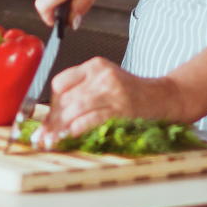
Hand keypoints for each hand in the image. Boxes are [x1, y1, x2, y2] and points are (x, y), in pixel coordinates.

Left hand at [37, 58, 187, 146]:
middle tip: (42, 137)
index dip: (50, 104)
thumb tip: (52, 117)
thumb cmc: (132, 94)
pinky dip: (76, 131)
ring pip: (75, 110)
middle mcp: (102, 75)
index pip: (60, 82)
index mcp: (95, 66)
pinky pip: (91, 120)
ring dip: (60, 128)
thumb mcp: (105, 82)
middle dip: (51, 121)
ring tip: (51, 141)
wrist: (164, 98)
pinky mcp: (121, 109)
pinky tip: (69, 138)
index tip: (44, 120)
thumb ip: (82, 92)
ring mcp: (112, 91)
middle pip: (66, 98)